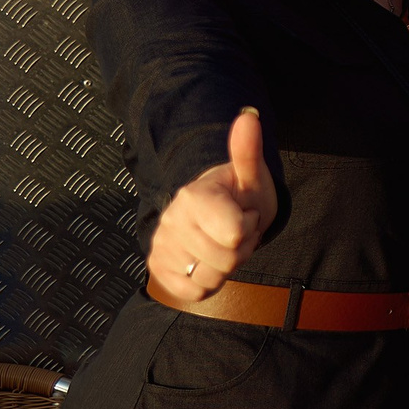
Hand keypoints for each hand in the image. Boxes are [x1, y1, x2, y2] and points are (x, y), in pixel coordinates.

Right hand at [148, 107, 274, 304]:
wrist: (216, 210)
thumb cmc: (237, 192)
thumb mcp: (250, 174)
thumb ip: (247, 149)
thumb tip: (249, 115)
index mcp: (192, 197)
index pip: (236, 235)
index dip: (249, 226)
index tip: (244, 211)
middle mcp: (170, 221)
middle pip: (228, 260)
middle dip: (241, 247)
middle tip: (235, 228)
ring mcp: (161, 246)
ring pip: (212, 279)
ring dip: (226, 265)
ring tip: (223, 242)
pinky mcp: (158, 269)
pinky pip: (194, 292)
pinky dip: (207, 282)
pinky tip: (207, 258)